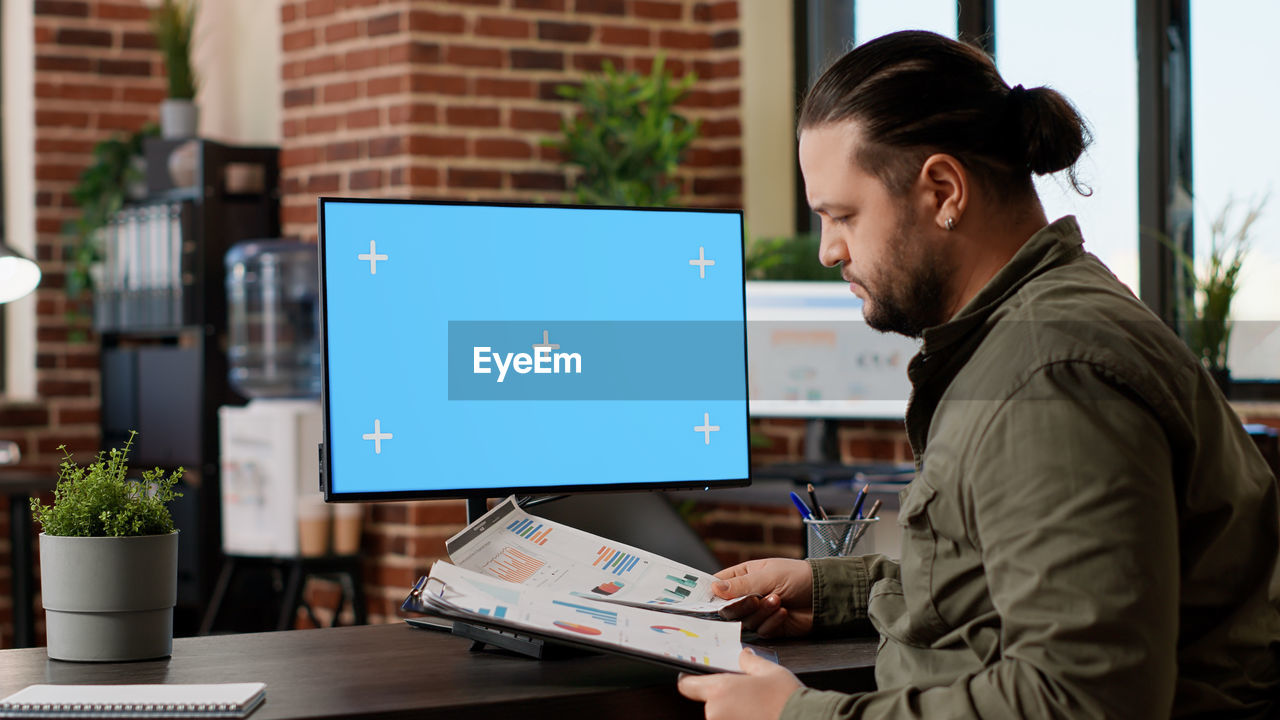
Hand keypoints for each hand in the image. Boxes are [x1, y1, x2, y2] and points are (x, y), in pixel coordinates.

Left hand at [678, 648, 802, 719]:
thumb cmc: (788, 699)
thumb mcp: (770, 672)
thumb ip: (751, 662)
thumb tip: (743, 655)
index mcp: (720, 690)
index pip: (687, 685)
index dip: (690, 681)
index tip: (693, 681)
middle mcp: (715, 713)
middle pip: (710, 705)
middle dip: (726, 702)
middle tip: (748, 699)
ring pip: (722, 717)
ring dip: (734, 715)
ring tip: (757, 711)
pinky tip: (759, 718)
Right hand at [713, 558, 813, 637]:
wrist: (824, 595)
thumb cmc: (798, 576)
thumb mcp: (768, 575)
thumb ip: (741, 585)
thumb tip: (714, 588)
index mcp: (744, 577)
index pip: (719, 585)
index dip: (713, 593)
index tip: (711, 599)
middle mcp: (748, 595)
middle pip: (729, 608)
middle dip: (742, 605)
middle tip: (755, 599)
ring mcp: (758, 612)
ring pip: (745, 621)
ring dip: (762, 612)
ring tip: (778, 600)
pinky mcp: (769, 627)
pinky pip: (761, 630)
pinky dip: (772, 622)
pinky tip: (783, 612)